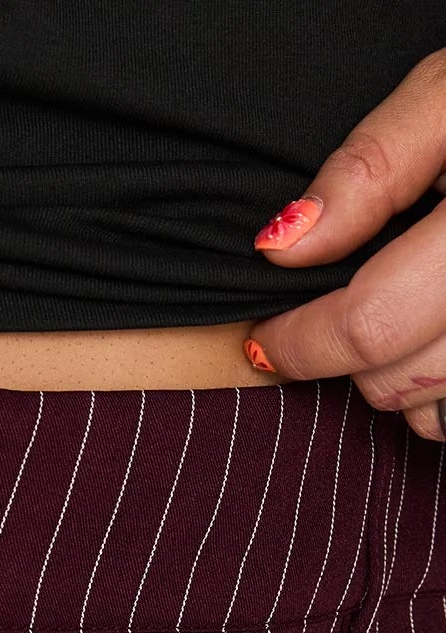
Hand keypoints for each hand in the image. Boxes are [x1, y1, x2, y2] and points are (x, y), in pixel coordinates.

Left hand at [241, 48, 445, 441]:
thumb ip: (374, 165)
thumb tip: (286, 244)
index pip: (372, 324)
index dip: (300, 341)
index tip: (264, 336)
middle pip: (399, 379)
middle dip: (341, 360)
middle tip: (319, 320)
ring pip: (435, 409)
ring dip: (395, 382)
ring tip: (387, 319)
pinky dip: (439, 391)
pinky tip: (432, 338)